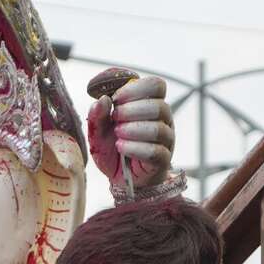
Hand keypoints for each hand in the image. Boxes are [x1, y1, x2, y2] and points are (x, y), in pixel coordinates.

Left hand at [86, 73, 174, 190]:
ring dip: (133, 130)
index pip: (156, 85)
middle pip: (159, 106)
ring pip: (158, 129)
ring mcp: (165, 140)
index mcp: (150, 105)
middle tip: (115, 119)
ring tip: (118, 135)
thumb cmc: (112, 149)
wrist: (119, 178)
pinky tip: (121, 147)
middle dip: (131, 110)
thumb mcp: (98, 132)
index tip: (116, 99)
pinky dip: (134, 148)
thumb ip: (97, 116)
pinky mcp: (162, 159)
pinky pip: (154, 151)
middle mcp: (162, 120)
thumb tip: (101, 99)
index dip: (136, 89)